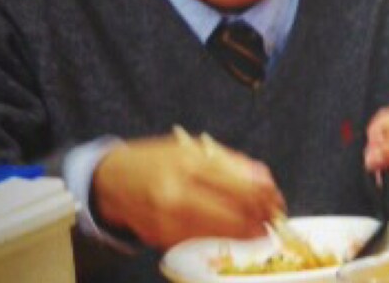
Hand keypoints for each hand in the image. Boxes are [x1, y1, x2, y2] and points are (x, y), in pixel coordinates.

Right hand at [92, 133, 283, 247]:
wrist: (112, 180)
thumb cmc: (156, 158)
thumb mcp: (191, 148)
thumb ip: (228, 162)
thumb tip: (262, 178)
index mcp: (185, 162)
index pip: (232, 182)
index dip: (259, 194)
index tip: (277, 197)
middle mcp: (175, 192)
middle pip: (227, 212)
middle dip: (256, 218)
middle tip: (275, 219)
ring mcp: (166, 219)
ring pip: (215, 231)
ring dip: (243, 232)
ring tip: (261, 230)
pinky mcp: (160, 238)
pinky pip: (199, 239)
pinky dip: (221, 237)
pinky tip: (236, 234)